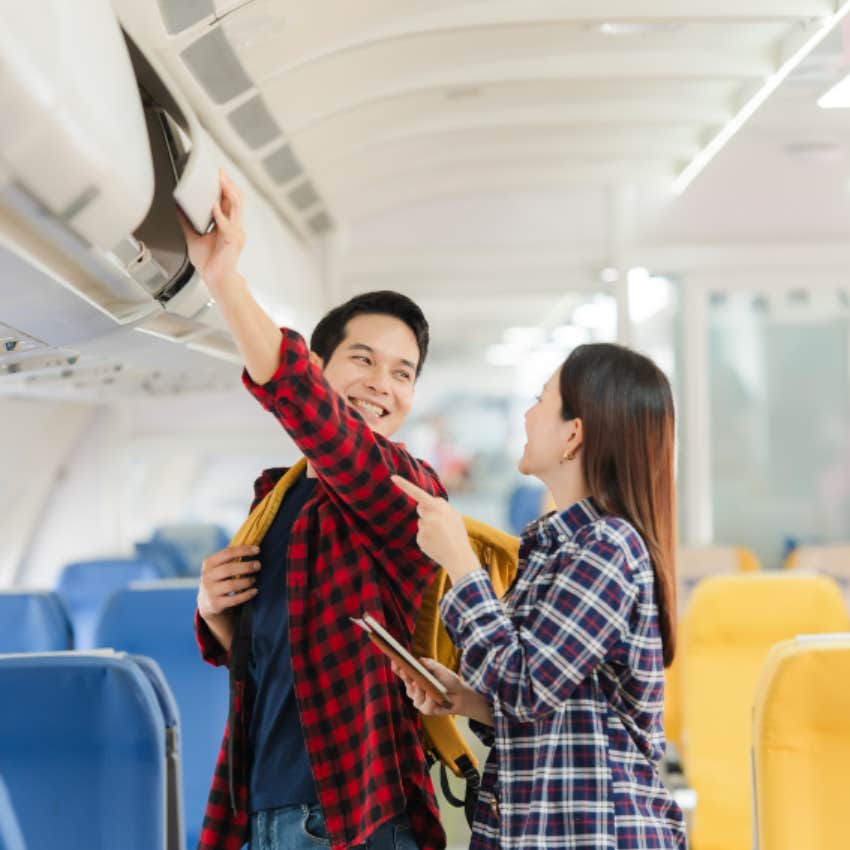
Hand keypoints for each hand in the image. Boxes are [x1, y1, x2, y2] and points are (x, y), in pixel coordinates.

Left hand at [178, 169, 244, 295]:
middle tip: (219, 171)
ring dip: (228, 192)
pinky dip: (219, 214)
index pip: (229, 200)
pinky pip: (227, 224)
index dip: (225, 185)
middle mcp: (234, 226)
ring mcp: (236, 232)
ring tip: (221, 180)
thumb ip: (187, 222)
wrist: (216, 279)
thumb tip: (177, 207)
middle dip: (228, 183)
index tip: (217, 173)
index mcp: (227, 224)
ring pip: (236, 206)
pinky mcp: (233, 240)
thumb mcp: (193, 237)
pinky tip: (212, 205)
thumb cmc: (210, 262)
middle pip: (236, 199)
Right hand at [197, 544, 260, 619]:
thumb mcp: (219, 566)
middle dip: (246, 566)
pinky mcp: (216, 604)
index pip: (227, 553)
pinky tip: (255, 591)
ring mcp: (210, 591)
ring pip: (231, 585)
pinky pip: (234, 599)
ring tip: (254, 579)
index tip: (258, 550)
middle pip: (229, 569)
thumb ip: (231, 557)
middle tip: (258, 565)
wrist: (207, 602)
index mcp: (208, 563)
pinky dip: (247, 594)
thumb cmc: (220, 578)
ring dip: (247, 581)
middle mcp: (207, 576)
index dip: (243, 550)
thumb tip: (253, 546)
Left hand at [391, 475, 480, 582]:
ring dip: (429, 526)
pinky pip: (421, 534)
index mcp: (438, 508)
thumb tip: (426, 503)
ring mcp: (422, 530)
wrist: (458, 557)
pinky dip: (428, 537)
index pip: (419, 493)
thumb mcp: (454, 515)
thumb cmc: (458, 534)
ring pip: (421, 522)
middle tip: (441, 523)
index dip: (405, 485)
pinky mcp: (419, 540)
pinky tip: (437, 543)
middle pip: (421, 508)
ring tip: (442, 536)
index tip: (392, 477)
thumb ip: (441, 506)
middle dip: (427, 512)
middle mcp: (428, 518)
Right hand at [392, 658, 492, 725]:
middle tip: (405, 670)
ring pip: (415, 696)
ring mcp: (420, 701)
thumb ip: (431, 665)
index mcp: (416, 678)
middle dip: (405, 677)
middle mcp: (415, 690)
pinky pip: (425, 706)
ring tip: (423, 684)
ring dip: (420, 690)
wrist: (460, 694)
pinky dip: (430, 700)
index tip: (395, 660)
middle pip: (406, 683)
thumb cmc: (449, 681)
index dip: (398, 667)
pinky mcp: (427, 710)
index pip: (403, 673)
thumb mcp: (441, 670)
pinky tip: (433, 696)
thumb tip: (421, 660)